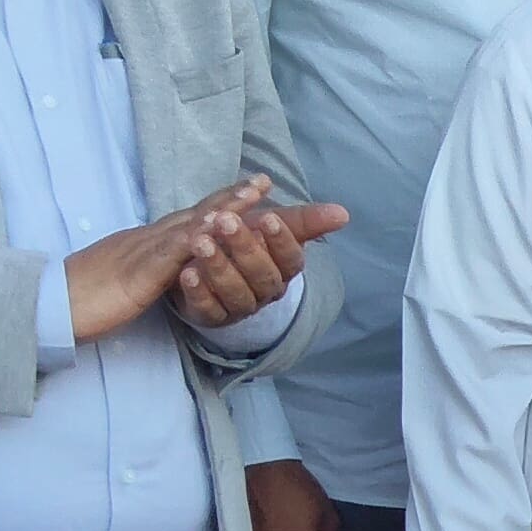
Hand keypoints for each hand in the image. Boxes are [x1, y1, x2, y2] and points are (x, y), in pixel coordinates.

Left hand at [168, 191, 347, 329]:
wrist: (202, 261)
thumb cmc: (241, 240)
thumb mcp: (269, 223)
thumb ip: (303, 219)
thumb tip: (343, 213)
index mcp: (283, 268)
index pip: (290, 259)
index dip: (281, 240)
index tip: (269, 218)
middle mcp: (265, 290)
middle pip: (263, 275)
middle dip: (245, 248)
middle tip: (225, 221)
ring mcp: (239, 306)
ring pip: (236, 293)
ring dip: (219, 267)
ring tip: (200, 242)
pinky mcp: (212, 316)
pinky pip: (208, 309)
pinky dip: (198, 291)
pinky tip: (187, 271)